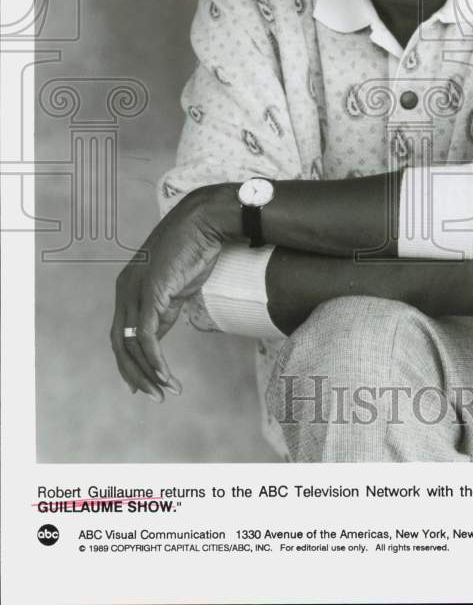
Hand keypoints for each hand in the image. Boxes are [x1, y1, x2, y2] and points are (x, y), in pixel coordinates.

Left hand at [110, 188, 228, 401]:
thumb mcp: (176, 286)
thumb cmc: (195, 249)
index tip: (145, 384)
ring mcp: (135, 291)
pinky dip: (155, 360)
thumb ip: (164, 310)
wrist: (206, 222)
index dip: (130, 362)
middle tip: (154, 396)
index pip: (122, 334)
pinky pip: (148, 336)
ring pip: (132, 344)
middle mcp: (125, 290)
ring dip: (148, 373)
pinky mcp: (151, 293)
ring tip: (165, 392)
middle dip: (135, 374)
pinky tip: (166, 376)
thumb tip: (158, 336)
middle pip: (120, 344)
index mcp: (128, 287)